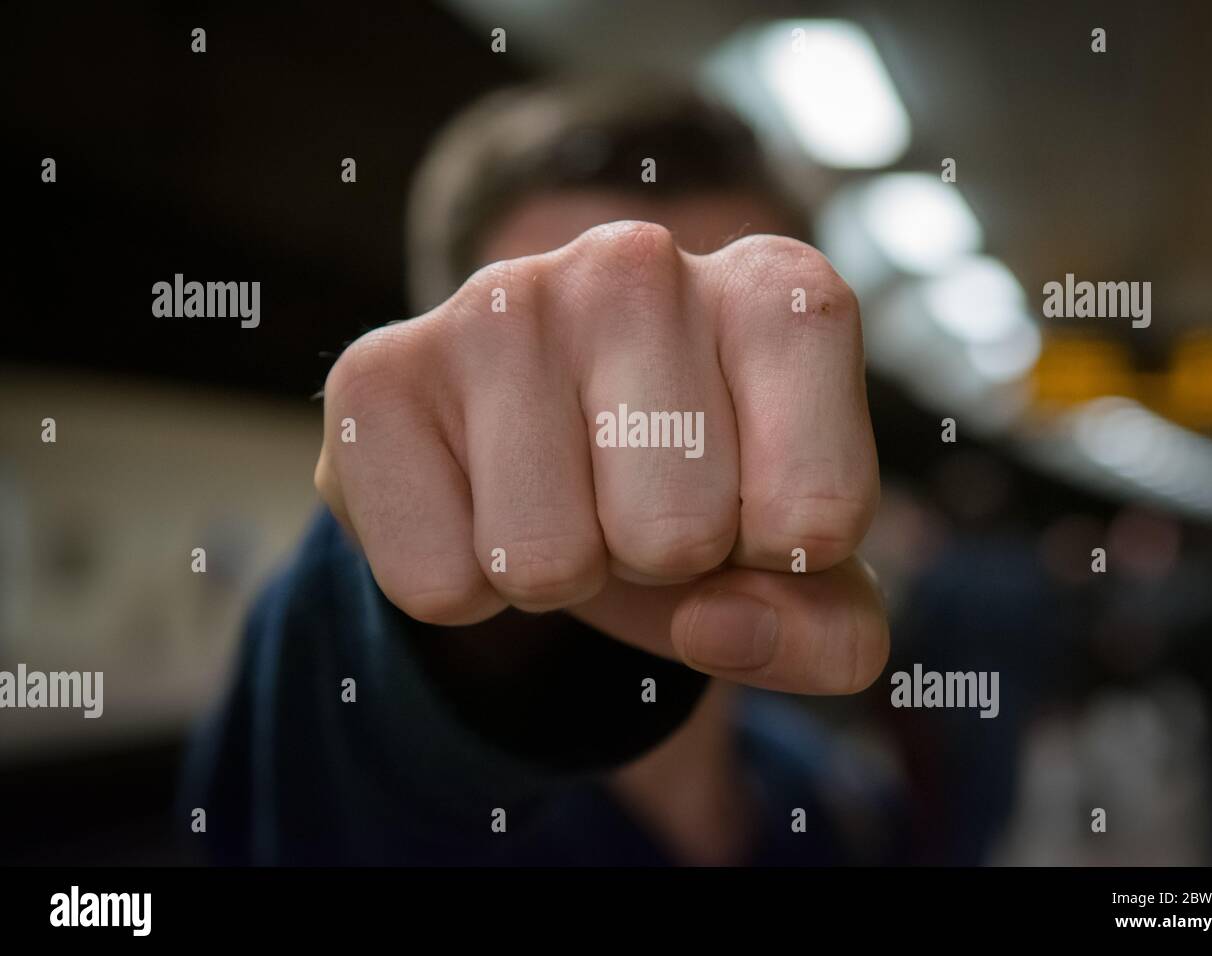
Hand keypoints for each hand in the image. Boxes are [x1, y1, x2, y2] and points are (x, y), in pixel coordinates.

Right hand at [315, 221, 887, 693]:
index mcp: (776, 295)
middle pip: (675, 538)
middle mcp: (640, 262)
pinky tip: (472, 495)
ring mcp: (500, 300)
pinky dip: (461, 585)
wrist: (540, 456)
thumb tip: (715, 625)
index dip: (779, 558)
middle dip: (656, 561)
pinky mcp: (379, 369)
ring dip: (558, 575)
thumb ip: (828, 631)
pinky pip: (438, 582)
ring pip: (545, 564)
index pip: (817, 516)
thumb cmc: (692, 491)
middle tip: (631, 497)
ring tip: (556, 494)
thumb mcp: (794, 574)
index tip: (748, 502)